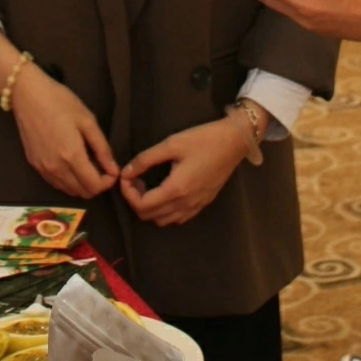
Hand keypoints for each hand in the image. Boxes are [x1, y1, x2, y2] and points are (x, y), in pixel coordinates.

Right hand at [9, 67, 120, 200]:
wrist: (27, 95)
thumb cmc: (60, 102)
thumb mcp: (87, 120)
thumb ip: (102, 148)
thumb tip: (113, 169)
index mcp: (71, 157)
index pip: (94, 186)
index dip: (108, 182)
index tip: (112, 169)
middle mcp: (56, 169)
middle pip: (82, 193)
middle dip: (97, 185)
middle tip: (102, 168)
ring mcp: (43, 169)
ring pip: (68, 191)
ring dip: (82, 185)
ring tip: (88, 166)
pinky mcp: (34, 165)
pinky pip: (55, 183)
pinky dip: (68, 181)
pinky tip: (71, 165)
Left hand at [119, 119, 249, 226]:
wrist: (234, 142)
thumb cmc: (203, 139)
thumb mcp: (171, 143)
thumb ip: (145, 159)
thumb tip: (125, 172)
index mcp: (176, 189)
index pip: (142, 206)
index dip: (127, 193)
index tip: (126, 176)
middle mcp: (185, 204)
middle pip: (149, 216)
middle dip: (136, 200)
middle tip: (135, 179)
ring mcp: (196, 206)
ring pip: (163, 220)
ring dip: (150, 207)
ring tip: (149, 185)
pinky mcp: (203, 204)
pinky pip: (178, 218)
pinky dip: (165, 211)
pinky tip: (165, 191)